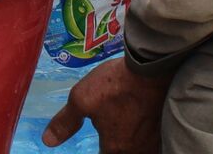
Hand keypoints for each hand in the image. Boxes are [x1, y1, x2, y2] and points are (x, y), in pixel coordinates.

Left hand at [43, 58, 171, 152]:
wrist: (152, 68)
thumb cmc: (115, 85)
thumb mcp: (81, 99)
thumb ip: (65, 122)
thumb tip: (48, 141)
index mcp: (115, 148)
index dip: (99, 151)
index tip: (98, 144)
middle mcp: (137, 150)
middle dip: (114, 147)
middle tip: (109, 138)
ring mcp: (154, 140)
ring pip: (140, 150)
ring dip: (131, 144)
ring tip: (125, 132)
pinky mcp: (165, 127)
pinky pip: (153, 141)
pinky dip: (145, 138)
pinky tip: (141, 126)